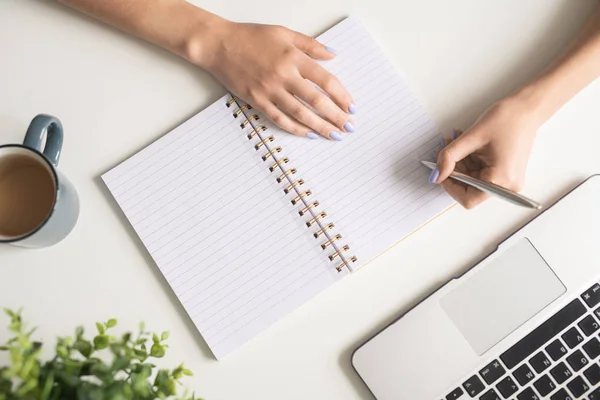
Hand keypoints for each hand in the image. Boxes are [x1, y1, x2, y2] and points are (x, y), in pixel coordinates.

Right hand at [198, 20, 354, 139]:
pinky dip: (295, 128)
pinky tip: (307, 134)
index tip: (351, 106)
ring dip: (319, 127)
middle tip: (348, 128)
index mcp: (293, 57)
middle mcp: (283, 75)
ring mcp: (269, 90)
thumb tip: (333, 54)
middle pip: (316, 101)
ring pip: (300, 114)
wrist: (219, 45)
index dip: (341, 95)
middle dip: (336, 117)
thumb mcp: (284, 33)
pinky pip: (279, 119)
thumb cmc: (250, 37)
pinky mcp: (256, 101)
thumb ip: (310, 45)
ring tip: (333, 135)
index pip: (325, 80)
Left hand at [433, 96, 540, 208]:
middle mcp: (508, 186)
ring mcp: (508, 181)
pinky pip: (482, 173)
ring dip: (460, 163)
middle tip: (442, 151)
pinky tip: (466, 146)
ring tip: (453, 142)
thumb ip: (450, 157)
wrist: (527, 109)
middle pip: (470, 189)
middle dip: (454, 170)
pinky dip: (470, 162)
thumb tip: (435, 176)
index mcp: (501, 180)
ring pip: (474, 180)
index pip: (468, 199)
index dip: (450, 186)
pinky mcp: (507, 174)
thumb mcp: (471, 137)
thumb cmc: (507, 119)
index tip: (439, 171)